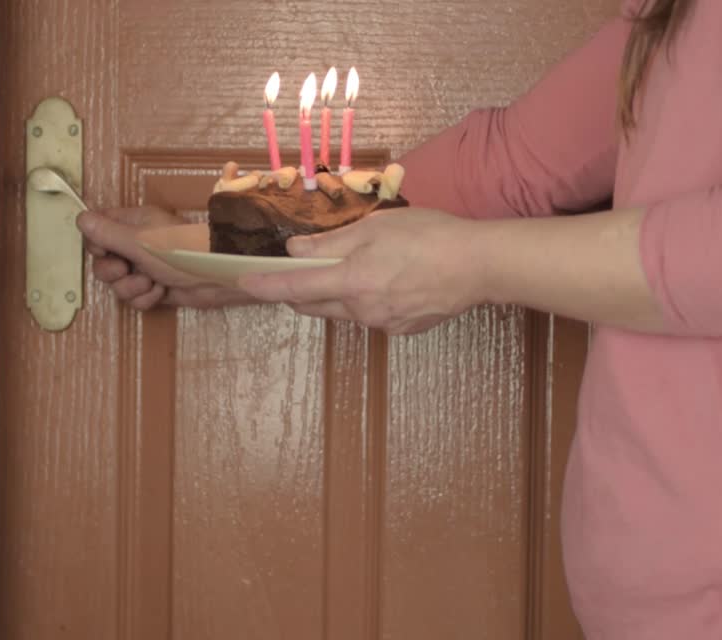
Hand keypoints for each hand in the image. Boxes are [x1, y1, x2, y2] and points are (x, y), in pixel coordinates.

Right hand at [77, 207, 252, 310]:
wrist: (218, 278)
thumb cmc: (184, 251)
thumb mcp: (140, 241)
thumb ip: (107, 232)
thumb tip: (79, 218)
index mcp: (133, 223)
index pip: (97, 230)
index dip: (95, 244)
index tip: (105, 250)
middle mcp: (137, 243)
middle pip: (103, 261)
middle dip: (113, 272)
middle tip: (127, 268)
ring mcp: (146, 266)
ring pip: (118, 283)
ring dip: (132, 287)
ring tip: (151, 281)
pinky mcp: (156, 288)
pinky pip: (135, 298)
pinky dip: (146, 298)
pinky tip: (161, 292)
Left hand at [237, 207, 485, 334]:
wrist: (478, 265)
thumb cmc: (429, 236)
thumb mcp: (375, 228)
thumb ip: (331, 243)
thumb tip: (296, 250)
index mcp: (352, 282)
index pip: (295, 288)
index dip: (266, 286)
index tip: (243, 283)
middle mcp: (362, 310)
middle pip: (315, 306)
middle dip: (300, 291)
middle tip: (299, 271)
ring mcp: (383, 324)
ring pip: (345, 310)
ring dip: (338, 294)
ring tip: (363, 267)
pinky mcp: (402, 330)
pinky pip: (372, 316)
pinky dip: (368, 300)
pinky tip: (391, 281)